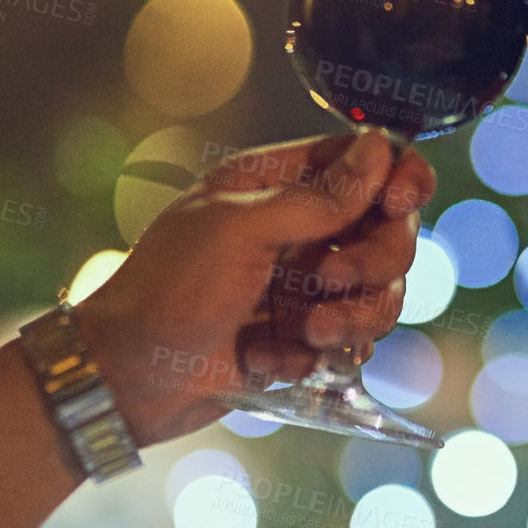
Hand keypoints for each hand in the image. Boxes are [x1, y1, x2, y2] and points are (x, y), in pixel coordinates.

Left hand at [75, 132, 433, 444]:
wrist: (129, 379)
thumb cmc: (168, 291)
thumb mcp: (240, 231)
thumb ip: (317, 197)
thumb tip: (382, 148)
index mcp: (278, 184)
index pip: (365, 162)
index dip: (397, 179)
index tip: (398, 205)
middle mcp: (299, 231)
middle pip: (388, 232)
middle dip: (373, 263)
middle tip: (327, 283)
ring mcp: (304, 287)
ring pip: (380, 295)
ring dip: (350, 320)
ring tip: (303, 335)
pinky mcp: (304, 339)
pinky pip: (350, 345)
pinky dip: (312, 358)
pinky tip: (265, 360)